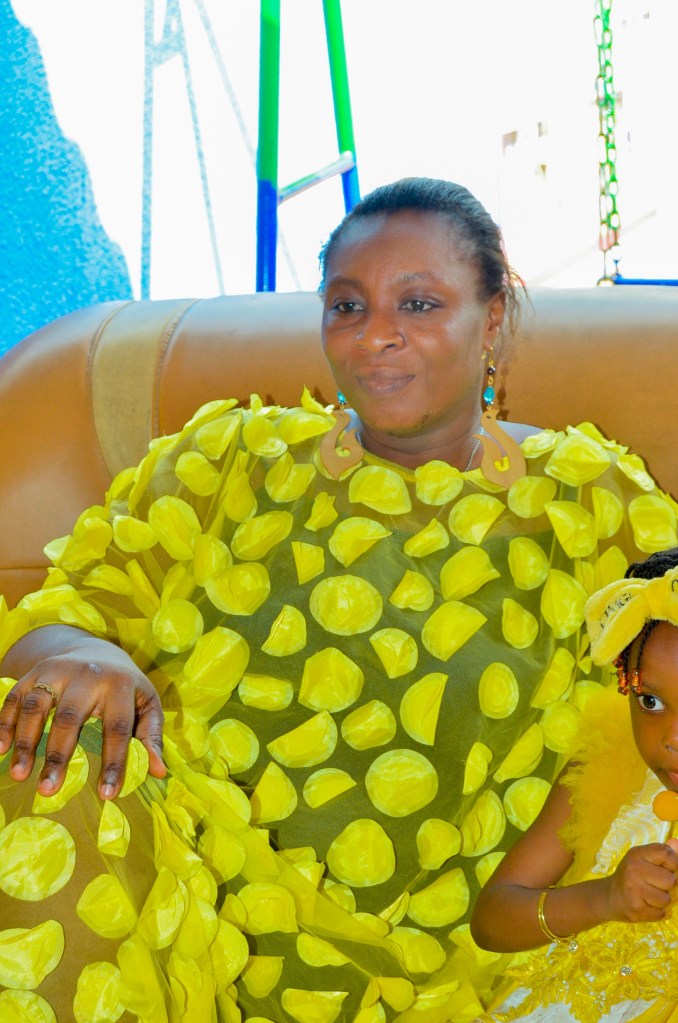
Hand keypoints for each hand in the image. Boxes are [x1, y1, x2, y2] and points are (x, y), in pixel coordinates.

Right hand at [0, 626, 164, 798]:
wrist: (96, 647)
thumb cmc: (124, 686)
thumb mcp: (146, 704)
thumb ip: (151, 735)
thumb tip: (158, 771)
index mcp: (120, 683)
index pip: (117, 728)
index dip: (113, 762)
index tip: (106, 794)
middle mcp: (87, 674)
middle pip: (70, 717)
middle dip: (58, 756)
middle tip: (48, 791)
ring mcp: (57, 670)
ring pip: (37, 706)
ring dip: (26, 741)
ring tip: (19, 775)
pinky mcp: (34, 672)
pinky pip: (15, 697)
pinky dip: (5, 723)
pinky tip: (2, 750)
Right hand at [603, 839, 677, 921]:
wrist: (609, 896)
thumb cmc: (631, 875)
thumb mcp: (643, 859)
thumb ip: (662, 852)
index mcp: (637, 854)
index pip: (665, 853)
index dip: (673, 862)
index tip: (665, 867)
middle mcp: (634, 870)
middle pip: (670, 880)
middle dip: (667, 885)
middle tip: (654, 884)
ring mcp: (634, 890)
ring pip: (666, 899)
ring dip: (661, 900)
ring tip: (649, 896)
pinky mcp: (635, 909)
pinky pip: (660, 913)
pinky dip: (657, 912)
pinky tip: (645, 905)